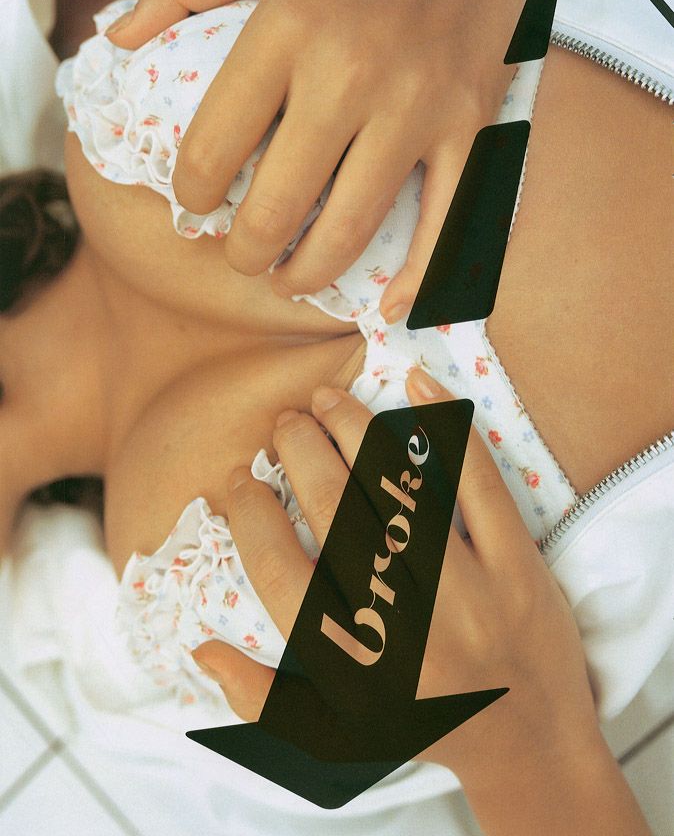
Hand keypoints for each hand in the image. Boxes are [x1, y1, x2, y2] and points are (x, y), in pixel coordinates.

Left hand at [106, 0, 558, 320]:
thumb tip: (118, 40)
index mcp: (287, 30)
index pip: (216, 143)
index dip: (193, 193)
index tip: (195, 204)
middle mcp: (350, 73)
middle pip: (280, 203)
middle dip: (247, 251)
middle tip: (242, 257)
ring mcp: (415, 106)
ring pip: (353, 226)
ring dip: (310, 273)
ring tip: (288, 278)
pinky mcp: (468, 126)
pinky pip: (444, 219)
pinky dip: (417, 276)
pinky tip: (388, 306)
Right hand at [192, 367, 602, 777]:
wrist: (532, 745)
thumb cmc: (422, 730)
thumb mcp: (334, 733)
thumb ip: (262, 697)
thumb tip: (200, 649)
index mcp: (354, 668)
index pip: (282, 577)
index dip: (252, 518)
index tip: (239, 481)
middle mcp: (406, 628)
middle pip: (336, 516)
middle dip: (301, 452)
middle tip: (285, 422)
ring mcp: (468, 593)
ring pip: (400, 491)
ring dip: (357, 431)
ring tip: (329, 401)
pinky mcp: (520, 567)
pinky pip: (479, 483)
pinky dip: (446, 429)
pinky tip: (415, 387)